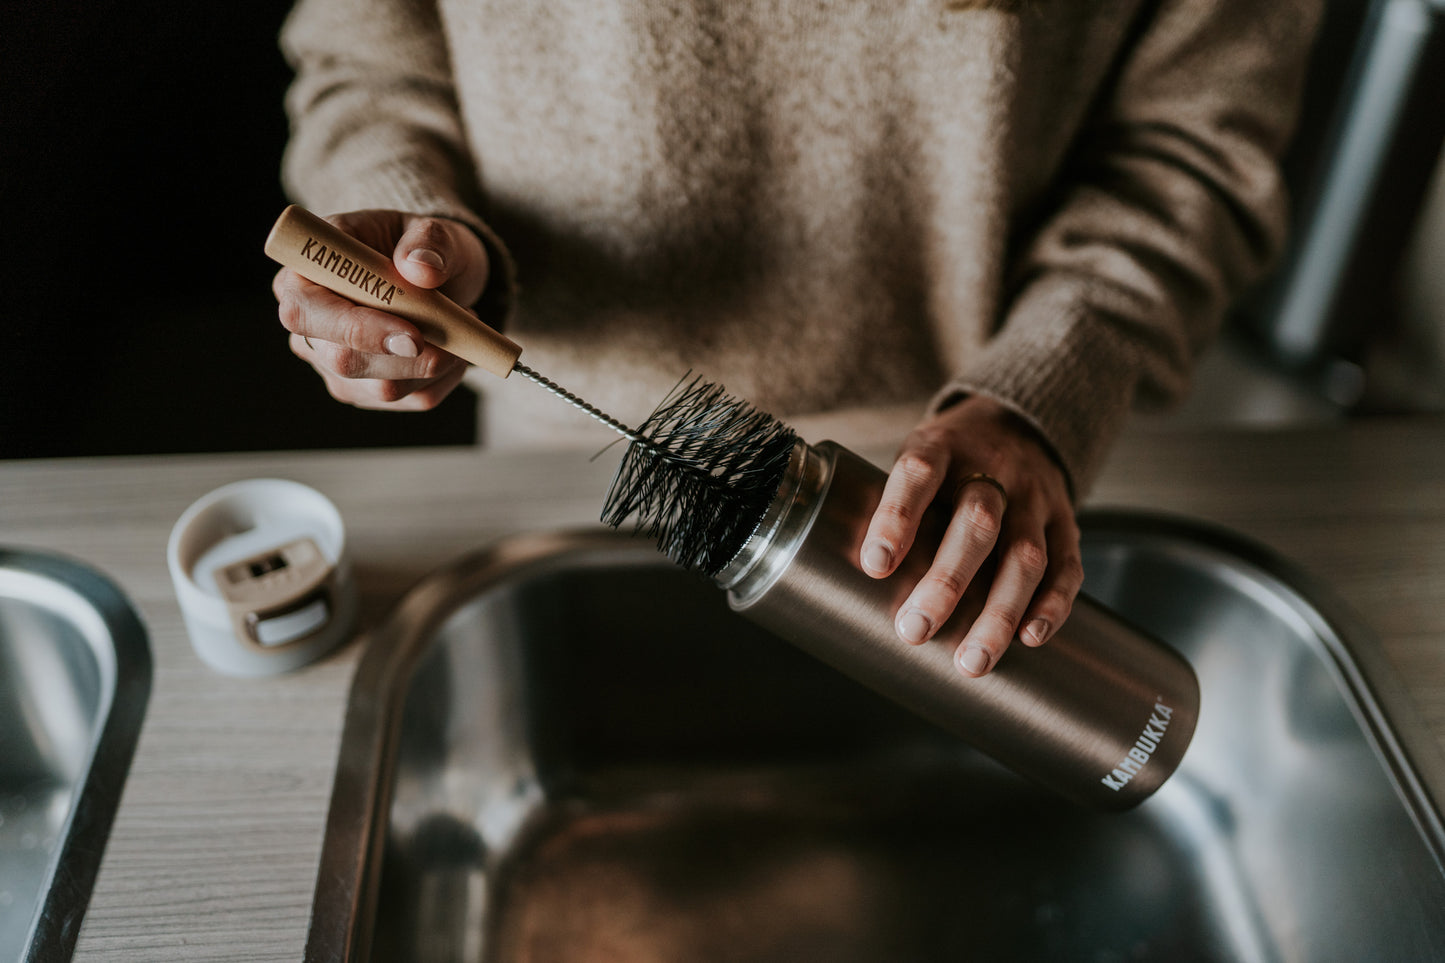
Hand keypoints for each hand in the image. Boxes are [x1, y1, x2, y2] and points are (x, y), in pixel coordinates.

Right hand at [272, 210, 489, 409]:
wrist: (437, 275)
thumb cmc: (419, 246)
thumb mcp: (430, 228)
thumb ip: (427, 241)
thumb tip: (420, 267)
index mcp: (304, 276)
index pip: (305, 313)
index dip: (356, 328)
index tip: (412, 334)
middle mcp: (311, 328)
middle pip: (342, 362)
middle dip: (405, 358)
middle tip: (453, 338)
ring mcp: (335, 366)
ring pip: (383, 388)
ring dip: (436, 364)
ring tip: (462, 325)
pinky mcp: (368, 391)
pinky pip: (413, 398)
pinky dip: (447, 377)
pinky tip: (457, 349)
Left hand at [859, 396, 1082, 677]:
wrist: (1018, 426)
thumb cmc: (948, 461)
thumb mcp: (914, 458)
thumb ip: (891, 506)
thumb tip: (852, 578)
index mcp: (943, 446)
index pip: (918, 473)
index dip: (896, 518)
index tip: (875, 565)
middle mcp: (994, 468)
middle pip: (977, 523)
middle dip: (946, 582)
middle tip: (915, 629)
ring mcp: (1035, 496)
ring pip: (1025, 555)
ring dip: (999, 612)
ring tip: (972, 660)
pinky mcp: (1065, 522)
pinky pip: (1066, 566)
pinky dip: (1051, 605)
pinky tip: (1029, 637)